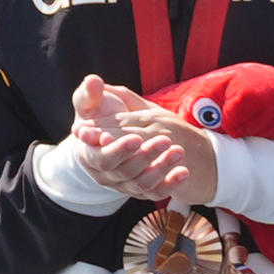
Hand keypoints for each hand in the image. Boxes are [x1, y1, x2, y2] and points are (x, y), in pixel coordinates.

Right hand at [70, 74, 216, 205]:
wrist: (120, 135)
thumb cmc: (102, 116)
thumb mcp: (93, 105)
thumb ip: (90, 94)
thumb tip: (92, 81)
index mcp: (89, 154)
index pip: (100, 157)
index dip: (117, 150)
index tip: (136, 138)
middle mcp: (106, 173)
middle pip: (122, 170)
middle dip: (144, 156)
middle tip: (165, 139)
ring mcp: (124, 184)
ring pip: (141, 182)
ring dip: (160, 168)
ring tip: (178, 151)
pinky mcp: (142, 190)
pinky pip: (156, 192)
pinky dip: (170, 184)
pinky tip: (184, 172)